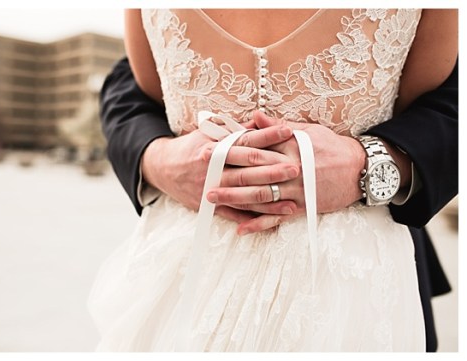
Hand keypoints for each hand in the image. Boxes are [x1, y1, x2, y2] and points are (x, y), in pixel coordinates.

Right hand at [142, 124, 298, 211]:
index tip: (289, 132)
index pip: (246, 141)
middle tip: (296, 168)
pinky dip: (254, 218)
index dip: (268, 136)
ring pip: (243, 196)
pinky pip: (235, 215)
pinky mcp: (210, 206)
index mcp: (215, 148)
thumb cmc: (192, 147)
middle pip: (247, 170)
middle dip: (273, 170)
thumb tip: (261, 120)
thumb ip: (235, 129)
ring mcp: (211, 189)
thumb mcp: (209, 133)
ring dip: (269, 200)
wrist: (163, 168)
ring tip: (292, 201)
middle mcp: (212, 169)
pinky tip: (273, 219)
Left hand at [207, 111, 366, 233]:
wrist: (360, 170)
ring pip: (259, 196)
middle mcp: (289, 170)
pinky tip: (240, 228)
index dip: (228, 149)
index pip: (252, 148)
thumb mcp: (306, 130)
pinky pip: (275, 218)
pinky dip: (258, 224)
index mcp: (288, 149)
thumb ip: (277, 127)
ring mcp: (294, 190)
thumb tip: (253, 117)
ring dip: (233, 199)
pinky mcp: (301, 207)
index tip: (208, 149)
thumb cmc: (331, 147)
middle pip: (250, 173)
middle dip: (223, 174)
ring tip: (211, 200)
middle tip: (200, 174)